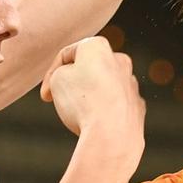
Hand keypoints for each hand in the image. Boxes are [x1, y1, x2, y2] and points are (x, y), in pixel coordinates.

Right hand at [40, 36, 143, 150]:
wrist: (111, 136)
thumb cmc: (82, 103)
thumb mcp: (57, 80)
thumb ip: (62, 72)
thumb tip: (75, 80)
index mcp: (98, 46)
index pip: (66, 55)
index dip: (50, 75)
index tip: (45, 96)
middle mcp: (119, 61)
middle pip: (88, 69)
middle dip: (73, 83)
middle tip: (61, 100)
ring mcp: (131, 84)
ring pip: (103, 88)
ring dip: (89, 98)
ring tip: (79, 115)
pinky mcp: (137, 106)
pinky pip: (115, 106)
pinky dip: (105, 112)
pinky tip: (96, 124)